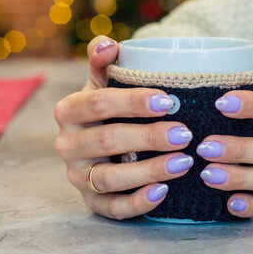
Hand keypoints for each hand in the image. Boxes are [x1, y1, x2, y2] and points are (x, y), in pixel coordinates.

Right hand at [54, 35, 193, 219]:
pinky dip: (138, 202)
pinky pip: (112, 208)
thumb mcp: (104, 81)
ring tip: (184, 162)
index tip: (167, 101)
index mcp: (69, 110)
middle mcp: (67, 144)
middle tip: (185, 135)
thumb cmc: (109, 106)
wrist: (102, 140)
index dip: (132, 102)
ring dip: (149, 171)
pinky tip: (164, 192)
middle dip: (148, 137)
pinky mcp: (91, 202)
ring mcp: (78, 176)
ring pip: (110, 178)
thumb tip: (108, 45)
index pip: (98, 103)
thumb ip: (103, 60)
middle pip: (107, 140)